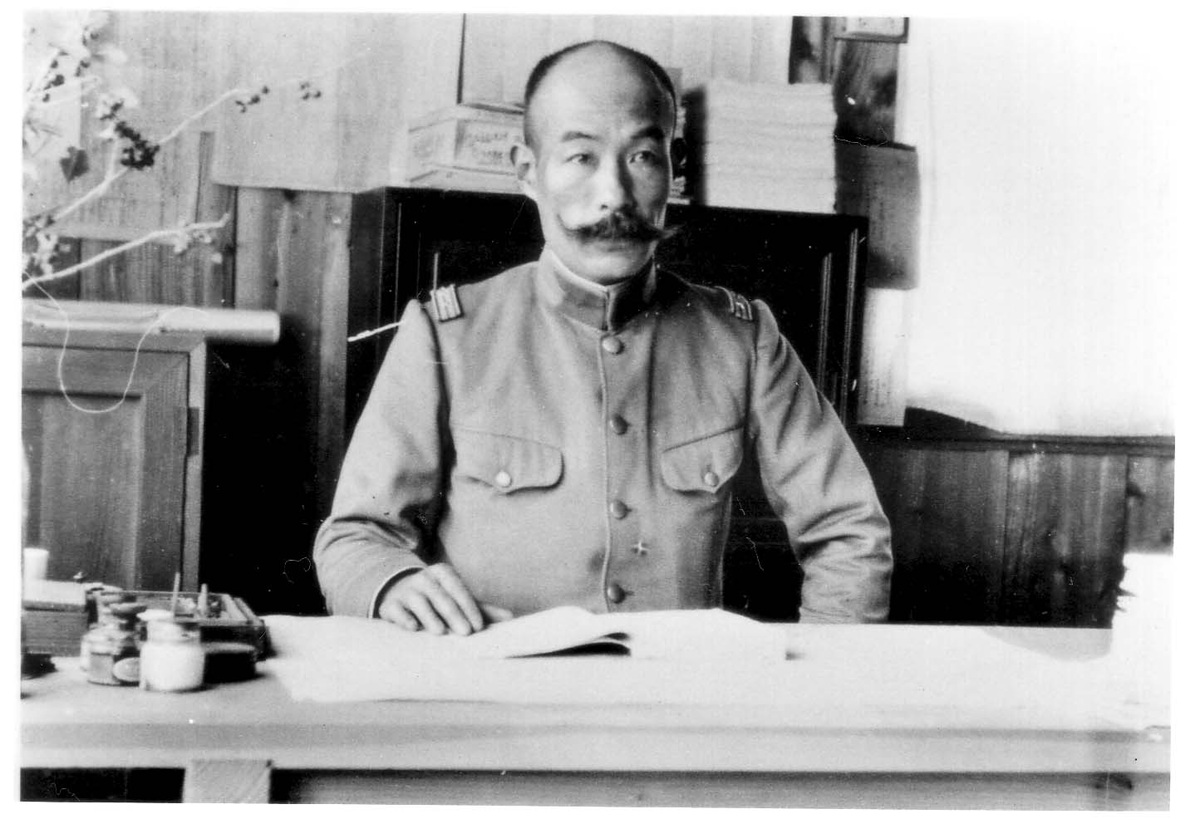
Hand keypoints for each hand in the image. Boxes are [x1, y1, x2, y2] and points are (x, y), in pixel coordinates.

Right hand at [378, 563, 512, 634]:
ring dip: (430, 616)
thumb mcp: (458, 599)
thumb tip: (510, 618)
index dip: (470, 607)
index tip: (478, 627)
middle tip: (465, 632)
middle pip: (441, 596)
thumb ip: (481, 608)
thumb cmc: (437, 599)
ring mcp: (405, 590)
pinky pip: (396, 610)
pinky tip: (413, 628)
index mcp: (443, 573)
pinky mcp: (390, 604)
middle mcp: (424, 579)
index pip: (459, 589)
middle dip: (454, 614)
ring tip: (440, 632)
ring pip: (418, 602)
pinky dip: (404, 618)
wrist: (399, 592)